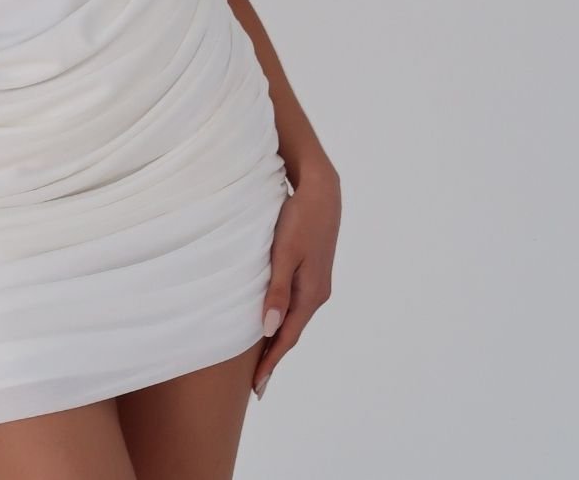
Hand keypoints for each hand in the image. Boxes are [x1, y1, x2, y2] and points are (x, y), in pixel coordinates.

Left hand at [253, 165, 340, 397]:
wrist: (322, 192)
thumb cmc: (299, 219)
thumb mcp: (284, 254)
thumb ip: (277, 291)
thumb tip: (269, 330)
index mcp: (310, 294)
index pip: (287, 337)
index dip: (271, 361)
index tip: (257, 386)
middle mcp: (317, 293)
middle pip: (292, 332)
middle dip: (274, 356)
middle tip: (256, 382)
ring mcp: (317, 283)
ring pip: (294, 318)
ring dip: (278, 337)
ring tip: (261, 356)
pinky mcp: (313, 271)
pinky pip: (295, 303)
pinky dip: (283, 317)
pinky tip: (273, 318)